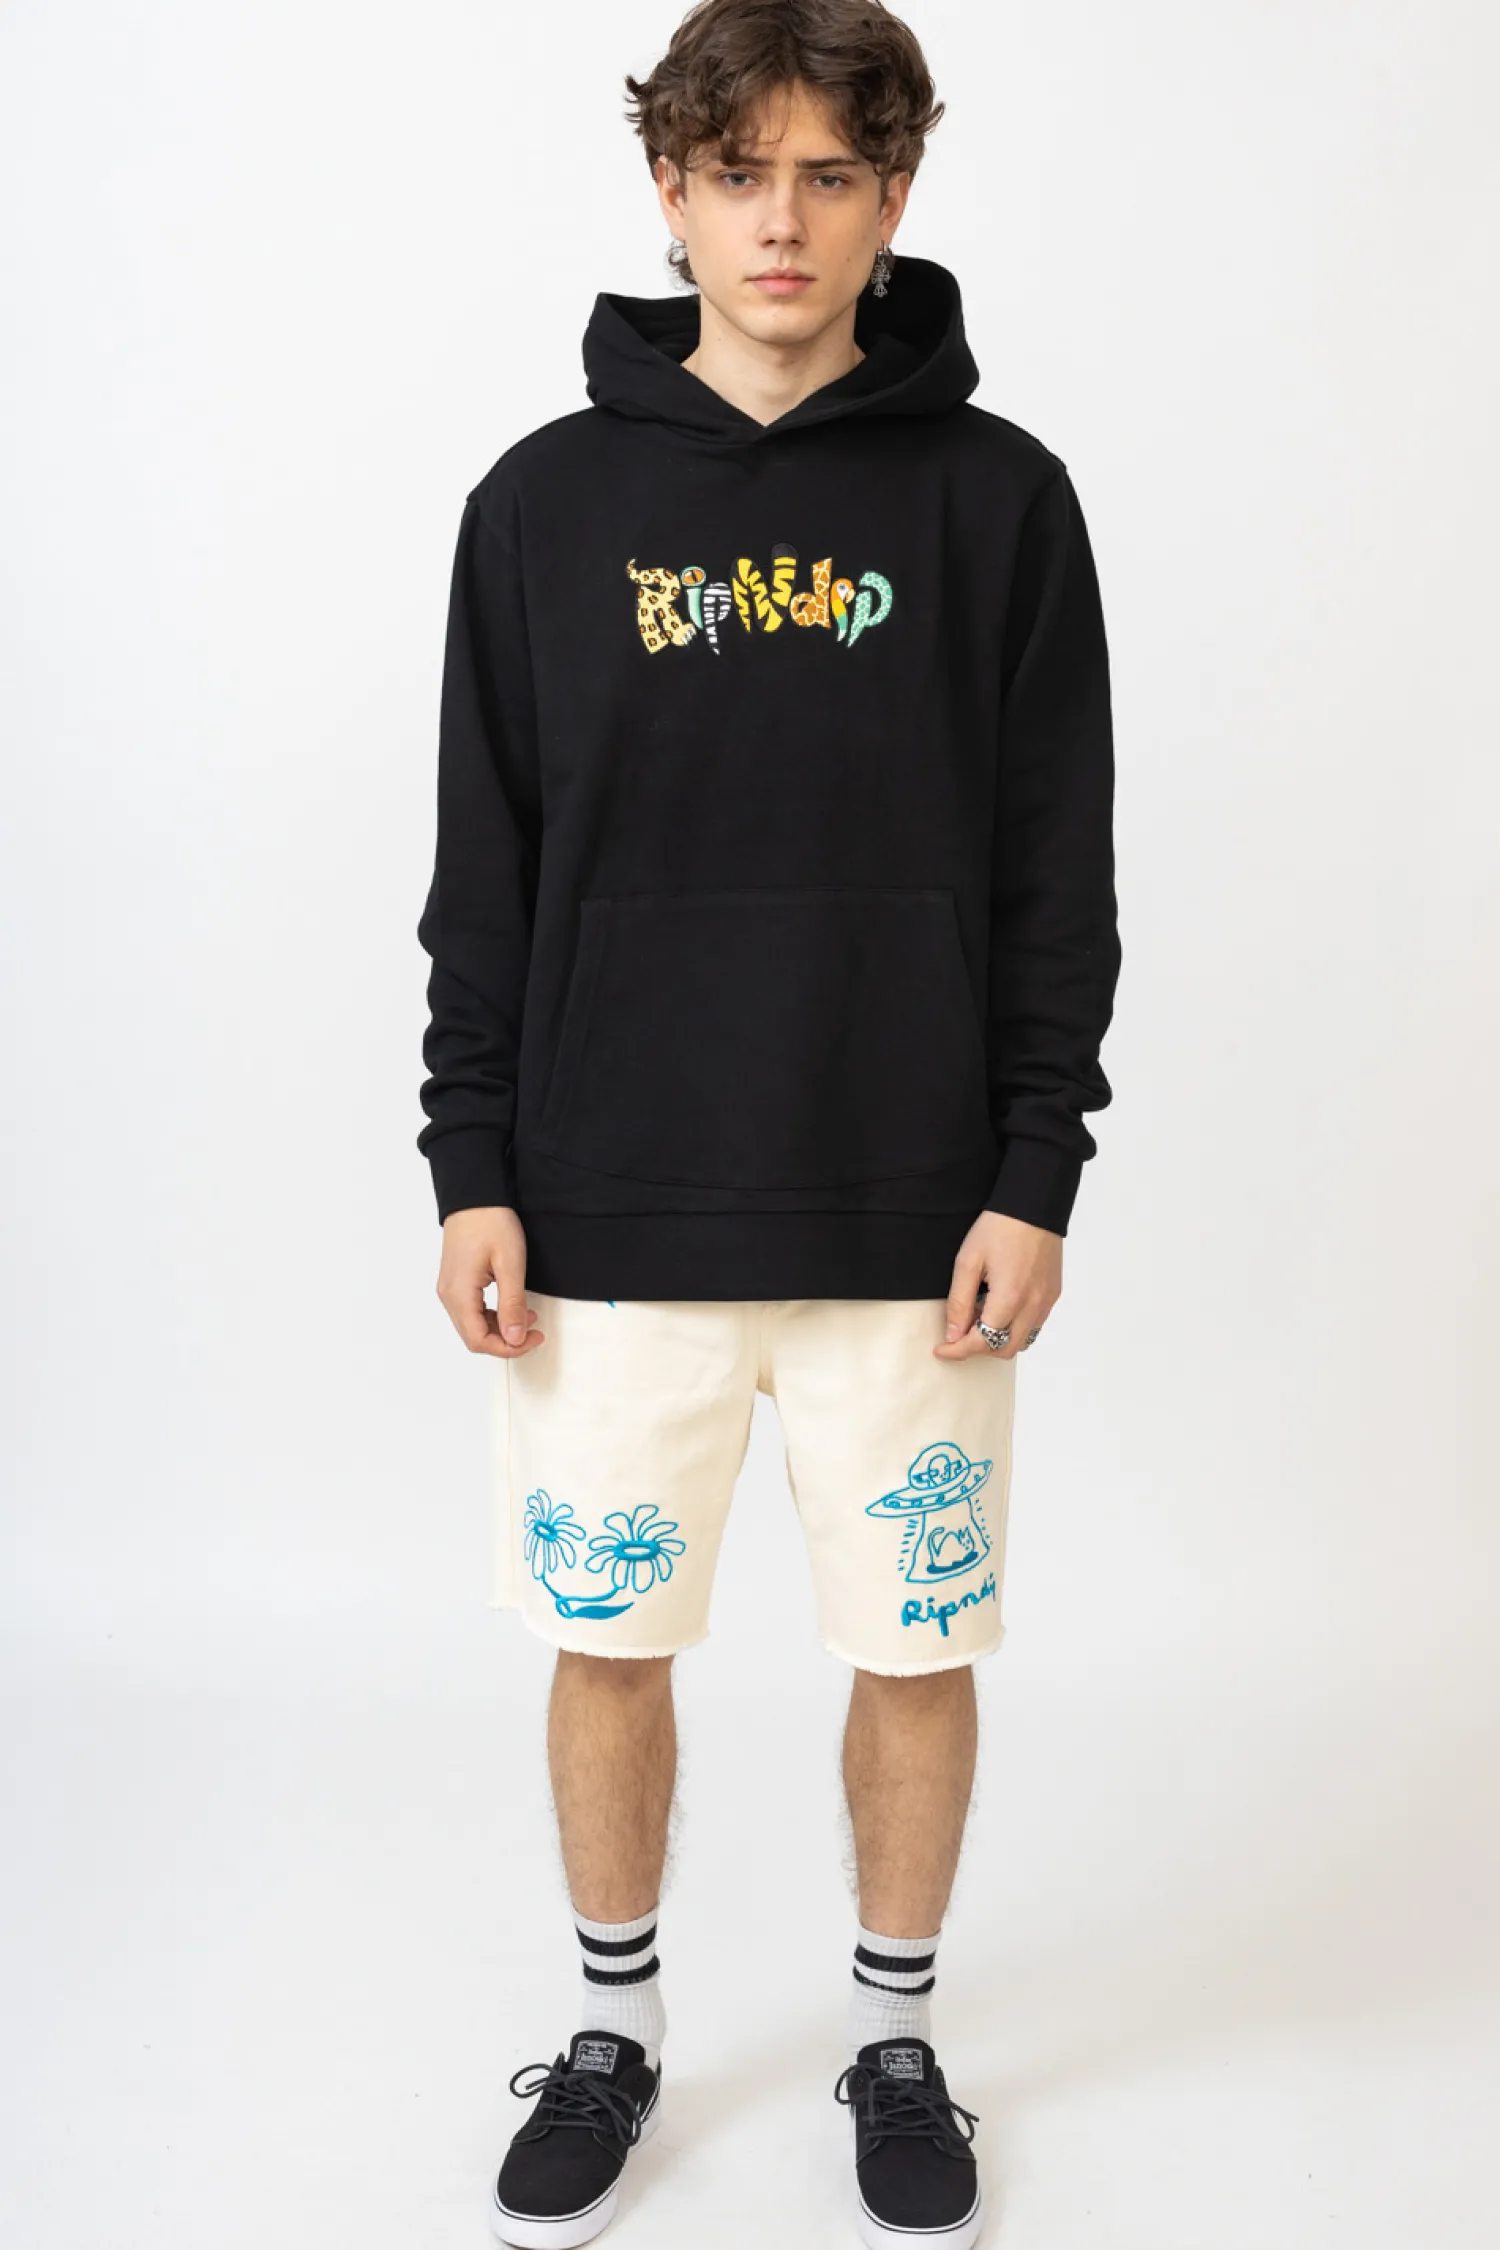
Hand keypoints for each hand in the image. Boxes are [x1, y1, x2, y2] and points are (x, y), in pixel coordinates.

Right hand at [435, 1206, 545, 1357]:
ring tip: (527, 1317)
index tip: (533, 1338)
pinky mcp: (455, 1281)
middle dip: (506, 1340)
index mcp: (459, 1294)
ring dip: (500, 1328)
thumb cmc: (490, 1222)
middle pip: (474, 1337)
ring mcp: (450, 1288)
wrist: (475, 1196)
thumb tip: (514, 1338)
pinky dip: (492, 1315)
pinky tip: (511, 1306)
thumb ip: (512, 1304)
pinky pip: (471, 1310)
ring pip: (472, 1326)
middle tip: (534, 1331)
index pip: (479, 1340)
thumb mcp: (510, 1264)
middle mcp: (449, 1295)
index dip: (508, 1348)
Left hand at [934, 1210, 1061, 1360]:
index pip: (982, 1342)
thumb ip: (959, 1302)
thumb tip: (953, 1334)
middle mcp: (1032, 1306)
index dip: (958, 1351)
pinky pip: (1034, 1325)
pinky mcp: (1053, 1294)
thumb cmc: (999, 1227)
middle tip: (959, 1332)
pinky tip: (1000, 1307)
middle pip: (1004, 1350)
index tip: (942, 1349)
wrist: (1033, 1206)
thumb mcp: (968, 1262)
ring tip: (980, 1314)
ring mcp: (1046, 1302)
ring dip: (998, 1339)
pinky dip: (1014, 1328)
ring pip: (1022, 1341)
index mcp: (1009, 1298)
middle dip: (978, 1348)